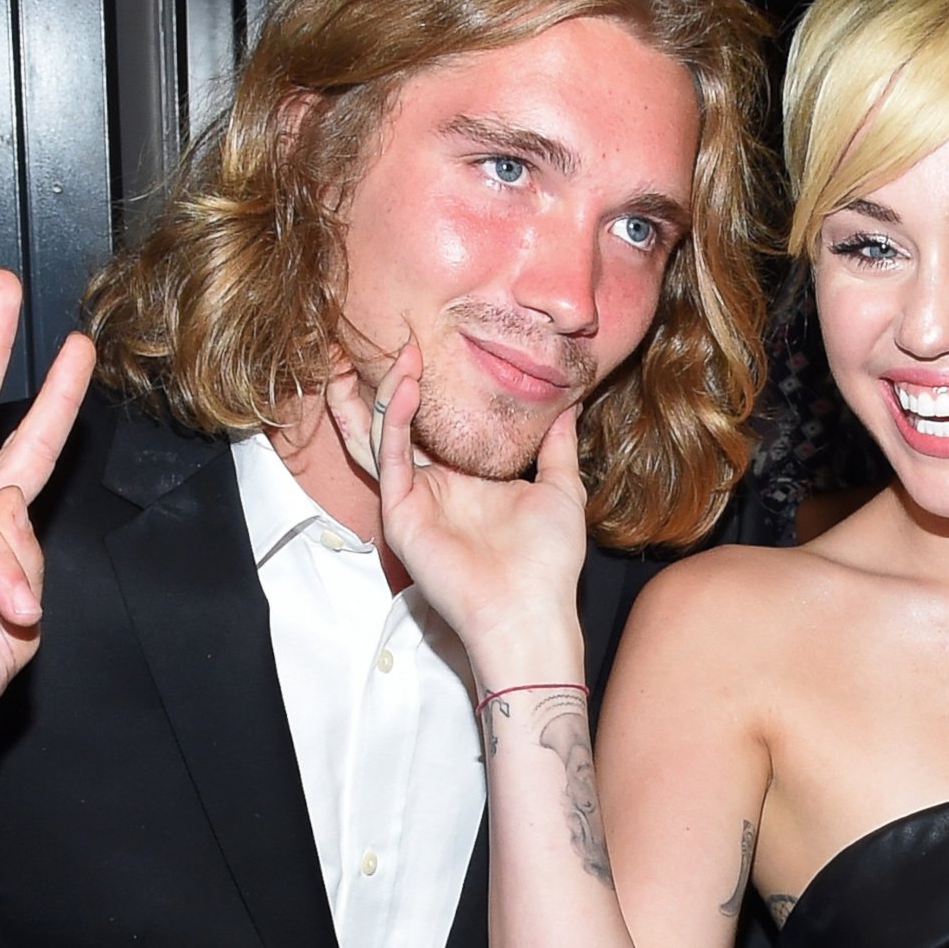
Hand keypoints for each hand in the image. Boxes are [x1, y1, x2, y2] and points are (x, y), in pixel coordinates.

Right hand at [327, 345, 587, 679]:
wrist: (530, 610)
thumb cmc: (548, 563)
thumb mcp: (561, 490)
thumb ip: (558, 446)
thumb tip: (570, 403)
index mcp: (466, 478)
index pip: (438, 422)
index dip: (431, 386)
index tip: (433, 342)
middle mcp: (434, 485)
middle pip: (398, 424)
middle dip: (384, 383)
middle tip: (384, 336)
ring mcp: (413, 499)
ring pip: (380, 434)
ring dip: (378, 392)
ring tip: (388, 350)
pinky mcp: (400, 514)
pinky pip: (389, 456)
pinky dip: (393, 418)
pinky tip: (405, 386)